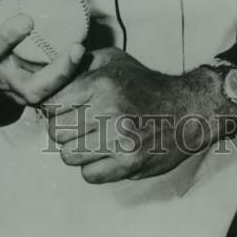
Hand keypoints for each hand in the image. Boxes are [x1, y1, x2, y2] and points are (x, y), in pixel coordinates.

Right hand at [0, 0, 83, 106]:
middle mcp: (4, 79)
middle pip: (29, 86)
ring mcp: (19, 93)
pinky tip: (84, 58)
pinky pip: (53, 92)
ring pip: (45, 95)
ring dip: (67, 76)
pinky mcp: (31, 98)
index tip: (27, 19)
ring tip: (82, 52)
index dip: (10, 34)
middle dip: (55, 70)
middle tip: (76, 47)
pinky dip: (69, 75)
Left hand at [42, 48, 236, 183]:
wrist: (188, 109)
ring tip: (94, 140)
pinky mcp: (130, 164)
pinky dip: (94, 168)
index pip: (51, 103)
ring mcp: (119, 140)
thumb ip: (80, 64)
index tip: (66, 109)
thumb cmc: (144, 84)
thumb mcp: (113, 60)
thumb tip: (48, 75)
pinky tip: (106, 154)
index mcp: (101, 84)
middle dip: (64, 130)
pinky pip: (89, 175)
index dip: (55, 107)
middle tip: (80, 126)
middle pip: (56, 132)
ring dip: (78, 150)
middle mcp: (109, 111)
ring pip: (68, 156)